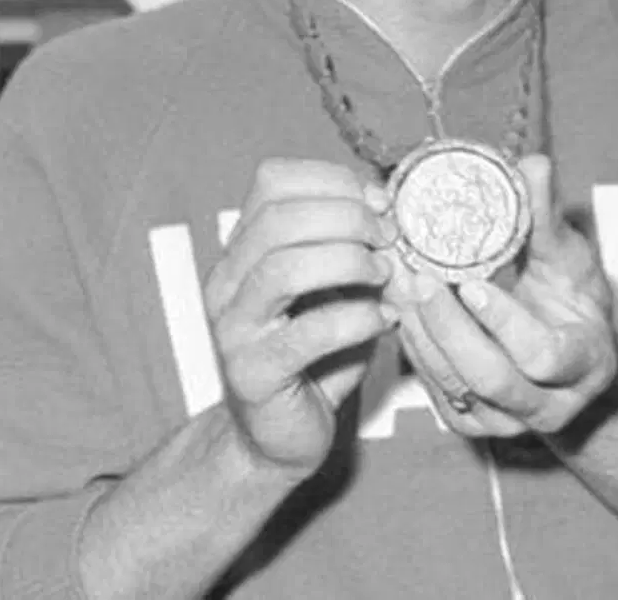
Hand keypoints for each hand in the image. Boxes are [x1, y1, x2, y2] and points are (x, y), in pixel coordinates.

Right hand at [203, 158, 397, 474]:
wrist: (278, 436)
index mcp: (242, 250)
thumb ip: (349, 247)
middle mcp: (227, 283)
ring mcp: (234, 329)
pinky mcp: (254, 376)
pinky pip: (305, 335)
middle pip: (277, 220)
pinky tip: (383, 320)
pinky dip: (355, 319)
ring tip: (384, 274)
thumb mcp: (332, 288)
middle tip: (388, 237)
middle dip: (346, 218)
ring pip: (282, 270)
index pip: (272, 182)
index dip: (332, 181)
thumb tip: (389, 210)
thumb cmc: (314, 356)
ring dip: (348, 262)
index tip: (379, 201)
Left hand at [388, 155, 617, 436]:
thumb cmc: (573, 301)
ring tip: (399, 283)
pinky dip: (417, 351)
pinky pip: (438, 393)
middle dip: (448, 328)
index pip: (544, 356)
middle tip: (417, 278)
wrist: (569, 355)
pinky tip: (403, 311)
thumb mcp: (571, 258)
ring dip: (422, 334)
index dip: (505, 323)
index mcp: (586, 363)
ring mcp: (509, 420)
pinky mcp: (475, 424)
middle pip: (490, 378)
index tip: (472, 282)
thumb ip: (548, 218)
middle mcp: (551, 404)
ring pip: (456, 388)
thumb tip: (533, 164)